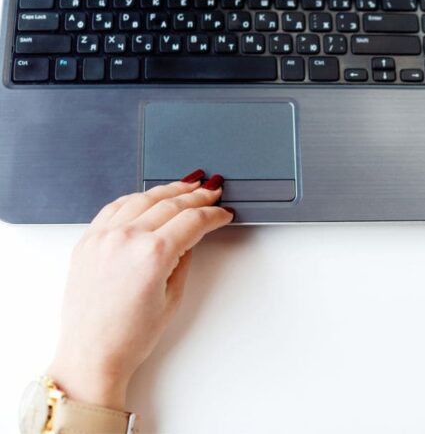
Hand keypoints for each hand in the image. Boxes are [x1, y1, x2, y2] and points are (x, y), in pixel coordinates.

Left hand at [47, 170, 233, 409]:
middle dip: (197, 196)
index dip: (213, 214)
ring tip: (186, 186)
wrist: (92, 353)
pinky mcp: (87, 241)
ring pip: (143, 198)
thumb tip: (191, 235)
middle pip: (171, 203)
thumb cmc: (130, 336)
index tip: (223, 213)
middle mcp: (126, 239)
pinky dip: (136, 198)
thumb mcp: (173, 296)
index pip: (193, 221)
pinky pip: (114, 206)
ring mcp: (103, 237)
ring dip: (169, 190)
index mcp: (153, 254)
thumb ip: (184, 258)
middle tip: (212, 191)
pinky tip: (149, 196)